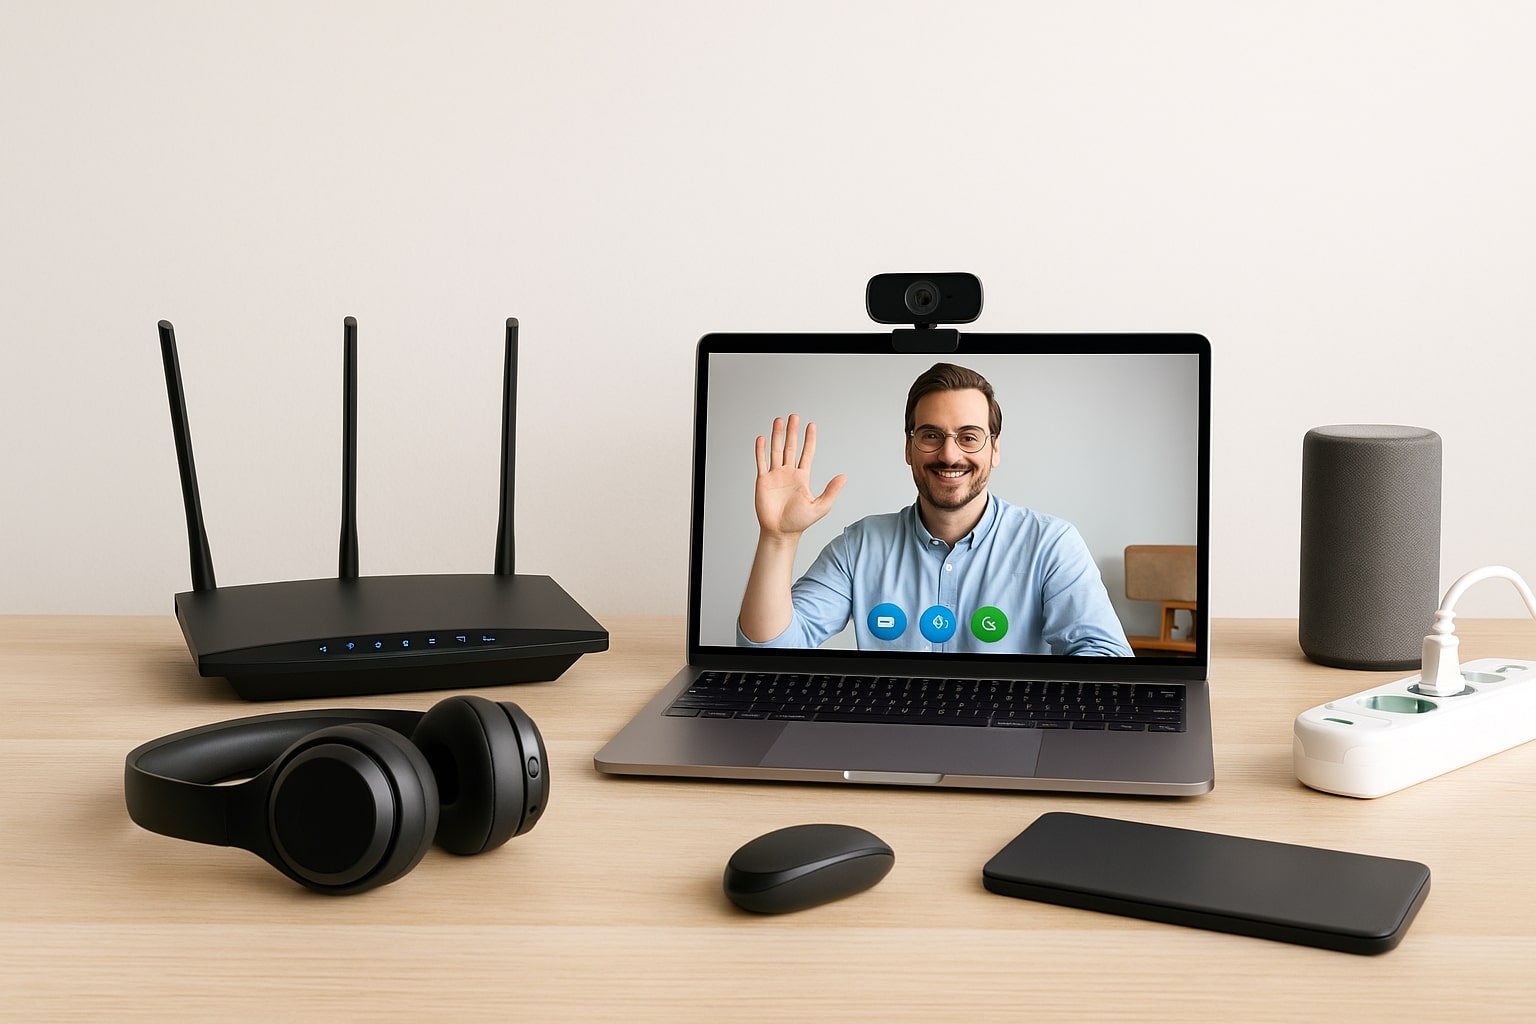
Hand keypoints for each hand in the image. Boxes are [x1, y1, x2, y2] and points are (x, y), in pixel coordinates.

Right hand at [753, 414, 847, 538]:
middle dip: (792, 432)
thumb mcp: (820, 506)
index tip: (811, 425)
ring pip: (776, 451)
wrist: (780, 532)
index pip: (807, 453)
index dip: (809, 439)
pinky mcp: (763, 481)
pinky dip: (761, 450)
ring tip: (779, 421)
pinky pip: (761, 462)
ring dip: (777, 436)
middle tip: (794, 417)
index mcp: (802, 477)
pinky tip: (762, 439)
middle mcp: (788, 473)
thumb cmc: (799, 522)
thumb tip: (844, 477)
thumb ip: (831, 491)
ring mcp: (775, 476)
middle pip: (790, 447)